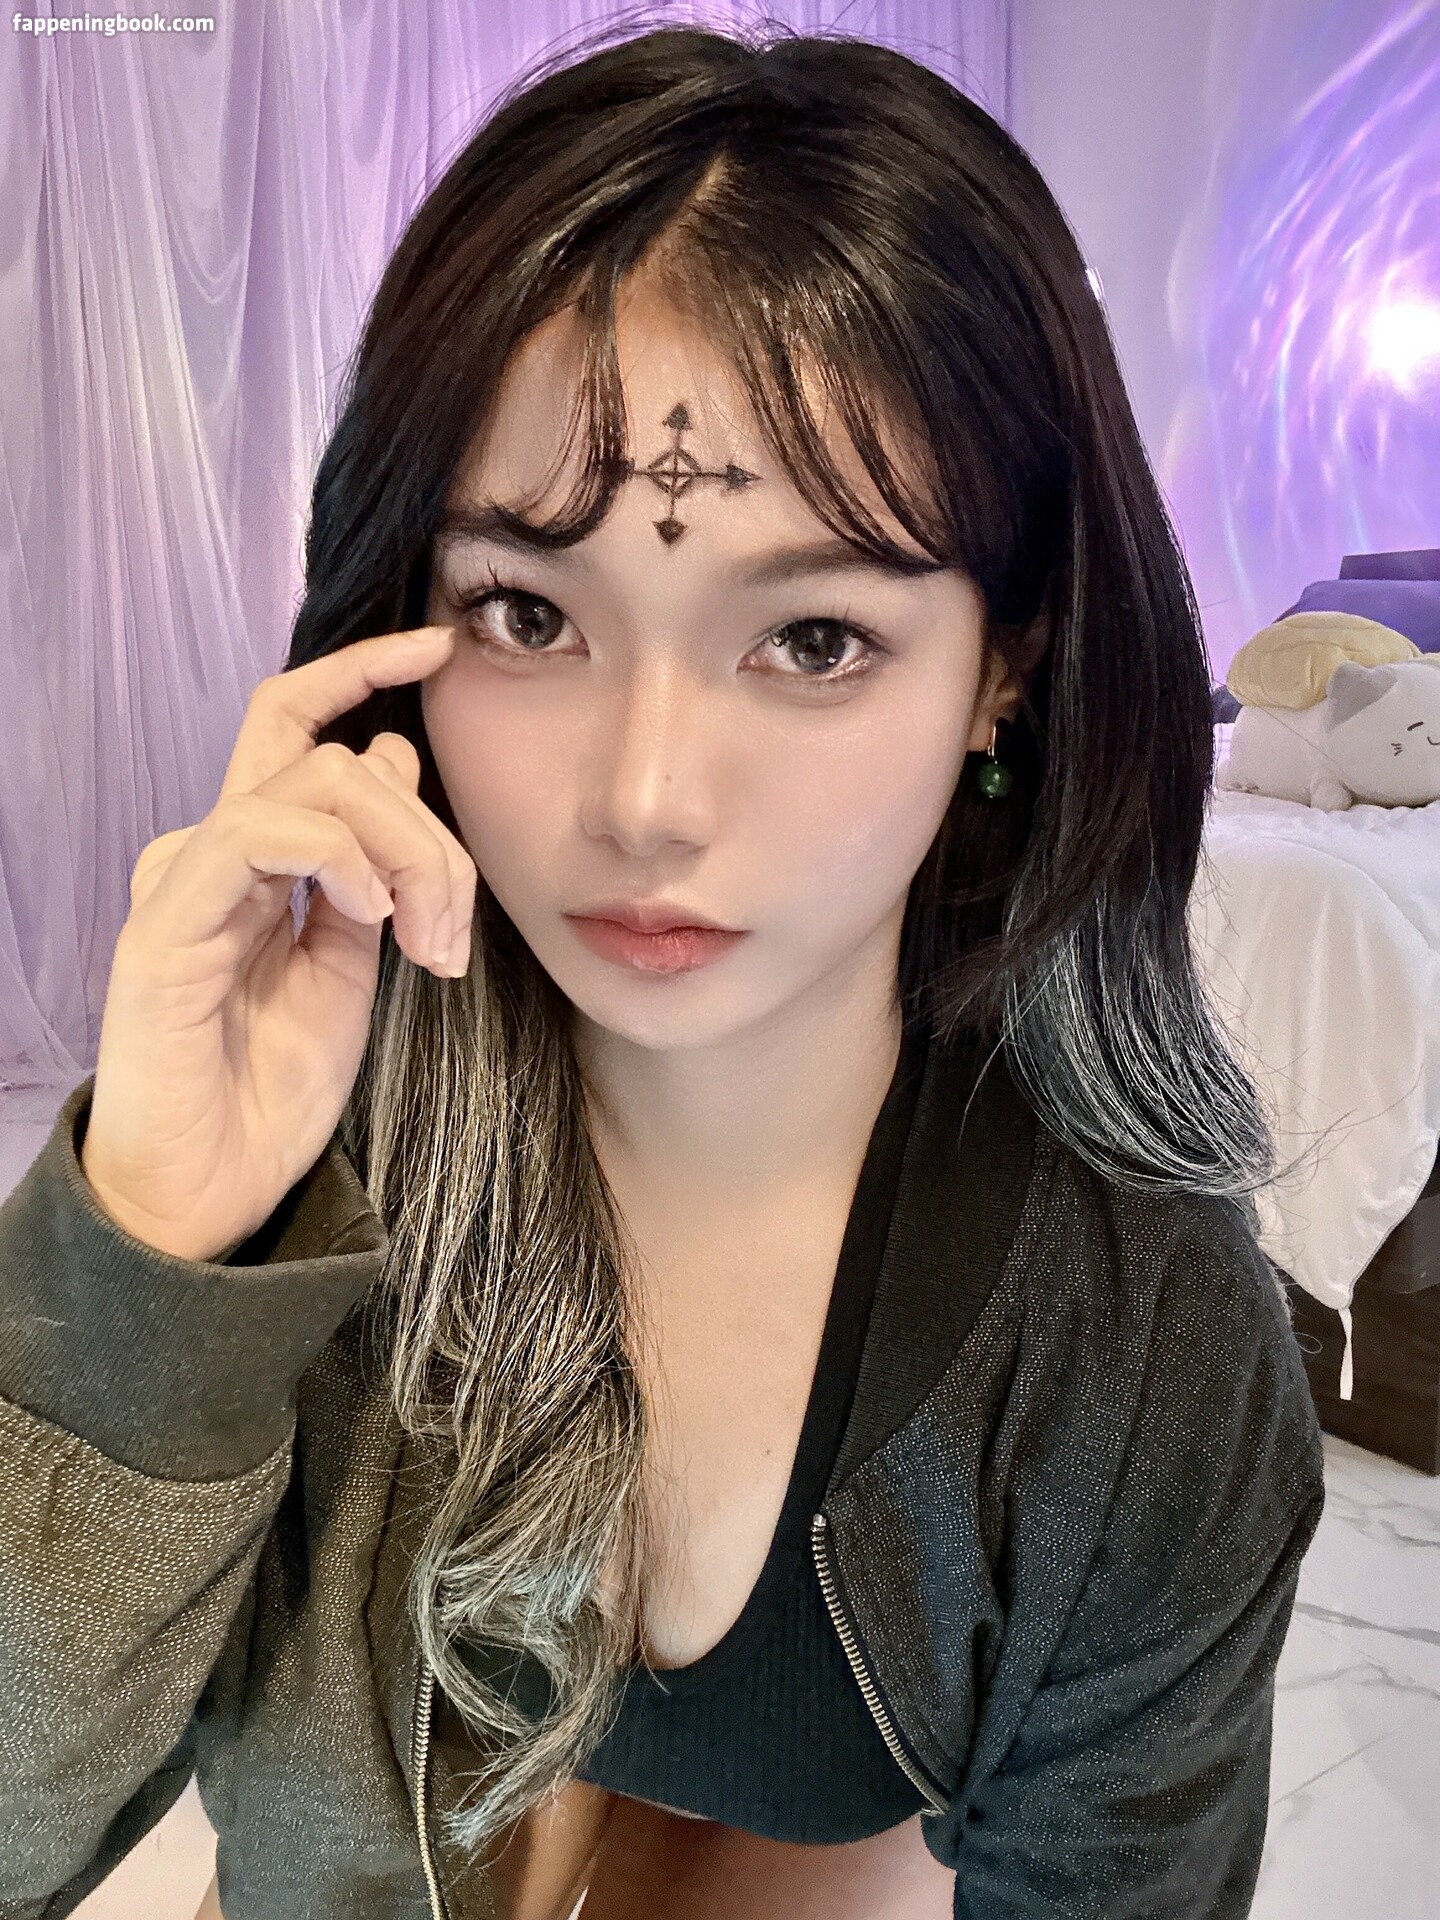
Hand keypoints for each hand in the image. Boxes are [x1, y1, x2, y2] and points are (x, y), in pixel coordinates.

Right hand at [80, 624, 475, 1260]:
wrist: (210, 1190)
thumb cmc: (272, 1087)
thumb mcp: (355, 963)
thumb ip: (374, 865)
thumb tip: (393, 753)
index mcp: (259, 859)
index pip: (296, 725)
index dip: (361, 670)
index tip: (441, 647)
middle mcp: (213, 852)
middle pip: (329, 756)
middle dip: (425, 826)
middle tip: (456, 931)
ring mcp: (184, 880)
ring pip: (313, 787)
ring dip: (402, 852)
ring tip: (427, 947)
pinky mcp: (166, 923)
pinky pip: (257, 835)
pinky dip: (338, 859)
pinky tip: (373, 919)